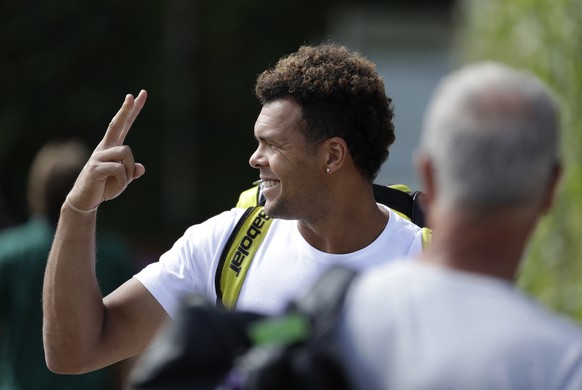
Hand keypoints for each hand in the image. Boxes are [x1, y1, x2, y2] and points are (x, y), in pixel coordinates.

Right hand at [67, 90, 147, 209]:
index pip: (123, 124)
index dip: (132, 110)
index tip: (140, 94)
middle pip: (116, 125)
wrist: (85, 200)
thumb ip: (131, 172)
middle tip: (131, 96)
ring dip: (129, 171)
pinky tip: (114, 186)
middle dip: (125, 110)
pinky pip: (119, 169)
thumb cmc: (104, 187)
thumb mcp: (122, 180)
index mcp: (112, 147)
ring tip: (121, 182)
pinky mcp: (95, 167)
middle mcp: (105, 148)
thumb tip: (141, 168)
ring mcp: (98, 156)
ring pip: (126, 154)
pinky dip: (123, 181)